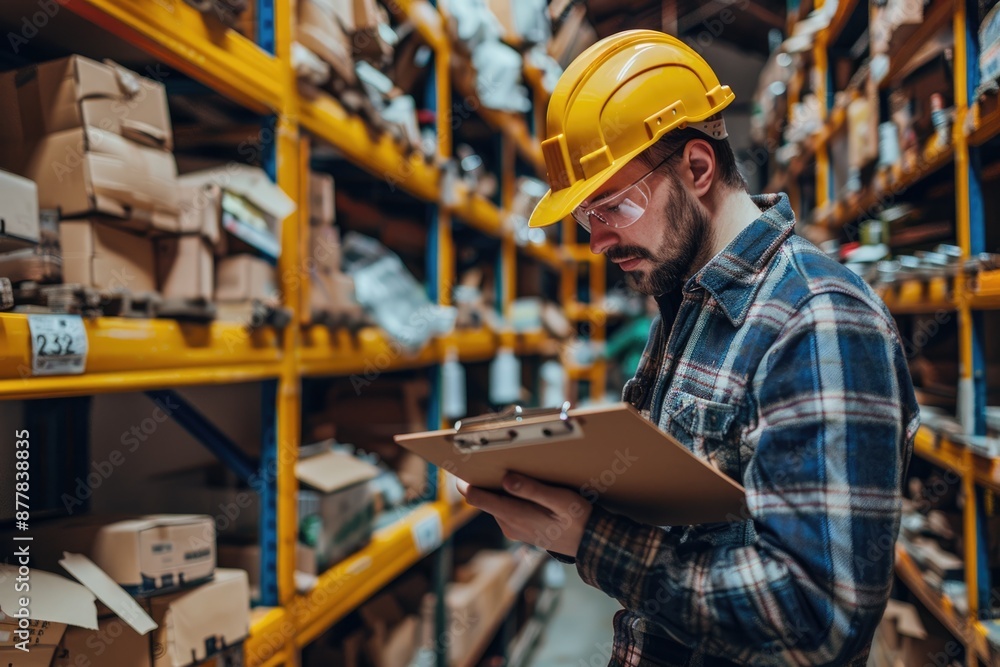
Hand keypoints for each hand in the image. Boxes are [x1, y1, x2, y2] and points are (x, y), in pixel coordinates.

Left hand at [457, 473, 591, 557]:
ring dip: (498, 486)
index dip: (465, 480)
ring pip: (494, 501)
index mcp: (514, 516)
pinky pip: (504, 507)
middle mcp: (507, 524)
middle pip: (483, 496)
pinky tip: (521, 483)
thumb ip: (533, 490)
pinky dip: (507, 494)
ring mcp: (512, 527)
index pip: (476, 497)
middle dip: (484, 478)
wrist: (589, 543)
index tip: (461, 462)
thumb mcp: (561, 500)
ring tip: (508, 465)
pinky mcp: (518, 527)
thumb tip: (506, 479)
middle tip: (489, 455)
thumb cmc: (578, 519)